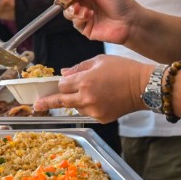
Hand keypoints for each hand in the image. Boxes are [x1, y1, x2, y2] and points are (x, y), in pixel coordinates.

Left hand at [32, 55, 148, 122]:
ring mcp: (93, 110)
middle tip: (36, 106)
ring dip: (75, 101)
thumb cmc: (123, 69)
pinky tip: (101, 98)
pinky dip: (89, 106)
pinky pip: (88, 113)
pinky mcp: (101, 118)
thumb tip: (63, 74)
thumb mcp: (99, 61)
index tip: (55, 85)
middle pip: (61, 101)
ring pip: (75, 107)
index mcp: (84, 81)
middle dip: (47, 102)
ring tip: (92, 92)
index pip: (62, 85)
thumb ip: (78, 68)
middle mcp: (86, 97)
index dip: (60, 84)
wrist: (144, 86)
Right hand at [58, 0, 140, 44]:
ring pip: (69, 12)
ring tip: (83, 10)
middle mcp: (87, 3)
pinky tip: (89, 16)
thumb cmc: (122, 3)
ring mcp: (86, 16)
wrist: (131, 22)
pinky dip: (79, 18)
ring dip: (73, 10)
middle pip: (68, 0)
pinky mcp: (86, 28)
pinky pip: (75, 23)